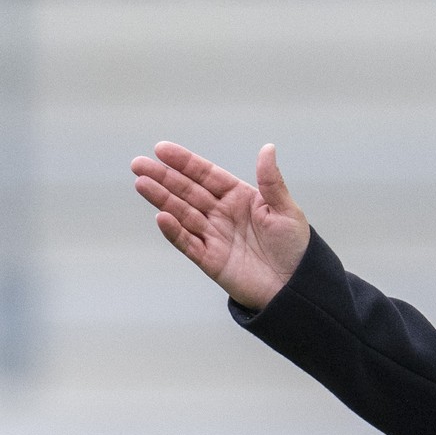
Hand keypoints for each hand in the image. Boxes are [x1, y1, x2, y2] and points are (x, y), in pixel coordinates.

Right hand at [131, 141, 310, 309]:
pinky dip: (174, 231)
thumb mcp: (286, 210)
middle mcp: (222, 214)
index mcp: (240, 198)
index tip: (161, 148)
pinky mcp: (209, 259)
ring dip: (162, 199)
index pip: (207, 176)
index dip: (185, 162)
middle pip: (188, 191)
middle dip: (164, 177)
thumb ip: (271, 181)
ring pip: (182, 213)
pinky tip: (162, 217)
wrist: (297, 286)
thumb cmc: (295, 247)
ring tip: (141, 183)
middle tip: (138, 163)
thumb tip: (268, 147)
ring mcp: (213, 236)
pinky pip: (188, 243)